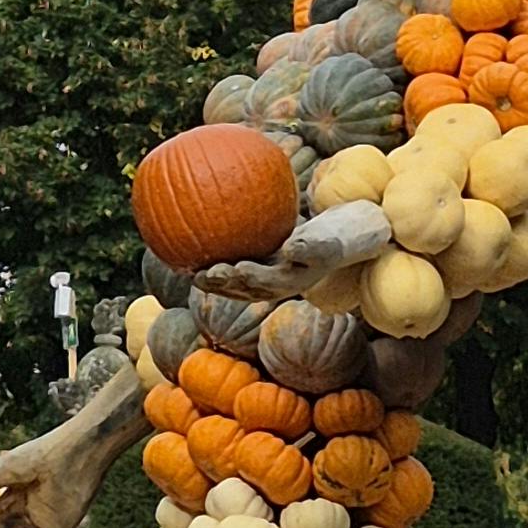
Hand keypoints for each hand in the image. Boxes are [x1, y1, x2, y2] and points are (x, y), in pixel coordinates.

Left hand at [195, 199, 391, 302]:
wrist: (337, 241)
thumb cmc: (334, 238)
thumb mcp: (327, 242)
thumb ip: (310, 247)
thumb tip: (289, 249)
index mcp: (291, 282)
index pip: (268, 284)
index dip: (250, 279)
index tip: (236, 269)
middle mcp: (275, 284)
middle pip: (244, 289)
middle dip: (223, 285)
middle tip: (201, 275)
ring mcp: (266, 277)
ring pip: (236, 282)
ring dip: (214, 280)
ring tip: (189, 272)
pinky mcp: (260, 266)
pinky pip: (236, 262)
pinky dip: (218, 258)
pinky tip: (195, 243)